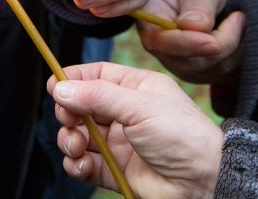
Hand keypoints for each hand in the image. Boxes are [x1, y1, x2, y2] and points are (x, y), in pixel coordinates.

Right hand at [47, 62, 222, 198]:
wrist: (204, 183)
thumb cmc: (181, 136)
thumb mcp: (139, 106)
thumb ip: (97, 96)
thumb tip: (60, 88)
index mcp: (135, 88)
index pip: (95, 75)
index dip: (73, 79)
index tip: (53, 85)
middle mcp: (125, 113)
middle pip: (81, 106)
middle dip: (69, 113)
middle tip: (70, 120)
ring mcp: (119, 142)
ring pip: (79, 135)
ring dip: (70, 140)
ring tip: (77, 146)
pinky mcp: (115, 169)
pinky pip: (84, 163)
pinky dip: (76, 164)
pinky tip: (83, 164)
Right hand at [137, 0, 244, 83]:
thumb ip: (197, 2)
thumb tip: (194, 26)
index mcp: (150, 18)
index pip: (159, 41)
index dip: (186, 44)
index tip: (213, 42)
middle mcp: (160, 45)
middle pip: (186, 62)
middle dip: (219, 44)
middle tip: (238, 16)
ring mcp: (179, 62)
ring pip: (208, 70)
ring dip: (232, 48)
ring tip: (238, 18)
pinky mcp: (200, 71)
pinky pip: (222, 73)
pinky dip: (237, 56)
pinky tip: (239, 34)